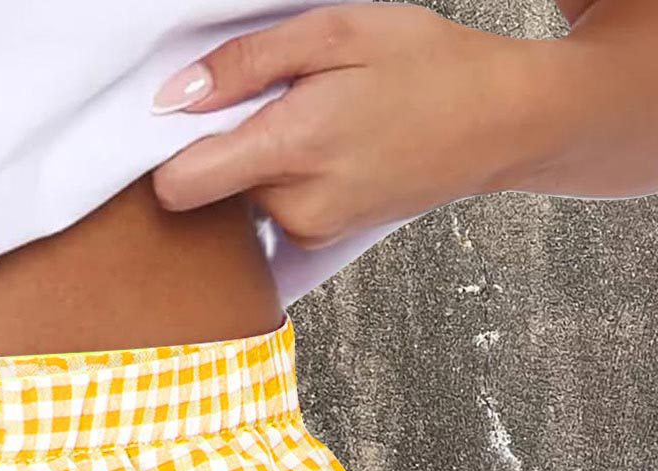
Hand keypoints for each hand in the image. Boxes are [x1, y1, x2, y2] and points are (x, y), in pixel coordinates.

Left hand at [148, 3, 538, 248]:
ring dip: (260, 160)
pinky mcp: (320, 239)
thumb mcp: (339, 31)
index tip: (192, 116)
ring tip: (318, 122)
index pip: (178, 185)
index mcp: (292, 149)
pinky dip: (285, 179)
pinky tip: (330, 150)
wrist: (501, 121)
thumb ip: (247, 64)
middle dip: (226, 143)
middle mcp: (293, 206)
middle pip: (208, 186)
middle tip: (281, 102)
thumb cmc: (427, 64)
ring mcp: (307, 230)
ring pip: (241, 198)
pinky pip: (272, 209)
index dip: (170, 151)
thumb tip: (172, 98)